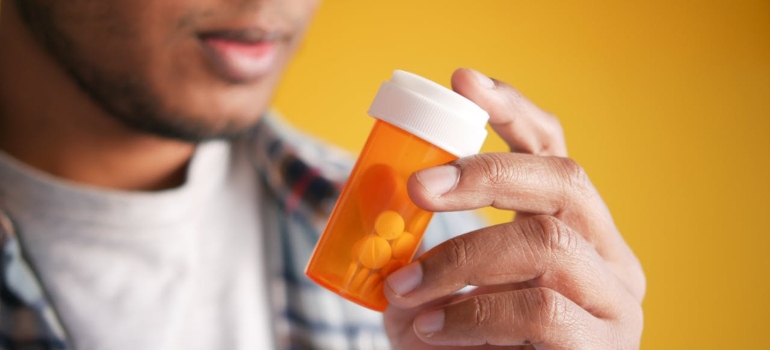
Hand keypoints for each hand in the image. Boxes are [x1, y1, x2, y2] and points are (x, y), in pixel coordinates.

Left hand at [382, 69, 644, 348]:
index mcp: (574, 227)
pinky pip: (540, 310)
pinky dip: (474, 314)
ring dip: (462, 260)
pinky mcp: (603, 347)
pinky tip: (432, 330)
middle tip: (419, 186)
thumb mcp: (446, 289)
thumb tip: (377, 205)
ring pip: (547, 245)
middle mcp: (610, 254)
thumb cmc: (475, 346)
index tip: (463, 82)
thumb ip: (425, 249)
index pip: (556, 150)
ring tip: (406, 288)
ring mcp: (616, 301)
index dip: (513, 111)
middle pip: (564, 181)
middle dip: (485, 175)